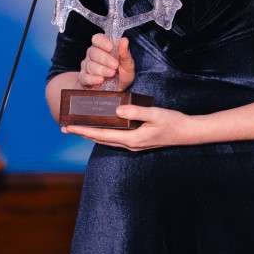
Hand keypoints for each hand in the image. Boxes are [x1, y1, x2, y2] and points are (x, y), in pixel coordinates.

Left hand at [63, 102, 201, 151]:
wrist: (188, 133)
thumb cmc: (173, 122)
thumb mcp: (155, 114)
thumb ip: (136, 112)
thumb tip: (117, 109)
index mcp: (131, 139)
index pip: (101, 135)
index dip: (84, 130)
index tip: (69, 127)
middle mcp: (129, 144)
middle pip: (99, 139)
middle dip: (82, 133)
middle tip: (64, 126)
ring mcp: (133, 144)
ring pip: (106, 139)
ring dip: (90, 133)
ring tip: (76, 127)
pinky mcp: (136, 140)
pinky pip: (113, 137)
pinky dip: (102, 132)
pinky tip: (98, 126)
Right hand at [78, 34, 134, 91]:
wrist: (114, 93)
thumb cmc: (121, 76)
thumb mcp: (127, 65)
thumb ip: (125, 54)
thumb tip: (124, 40)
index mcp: (102, 48)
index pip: (97, 39)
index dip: (103, 42)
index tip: (111, 47)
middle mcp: (92, 55)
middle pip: (94, 52)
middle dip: (105, 59)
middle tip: (115, 65)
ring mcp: (86, 67)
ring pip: (90, 65)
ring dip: (102, 69)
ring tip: (111, 74)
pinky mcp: (83, 79)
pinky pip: (85, 77)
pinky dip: (93, 78)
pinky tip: (100, 80)